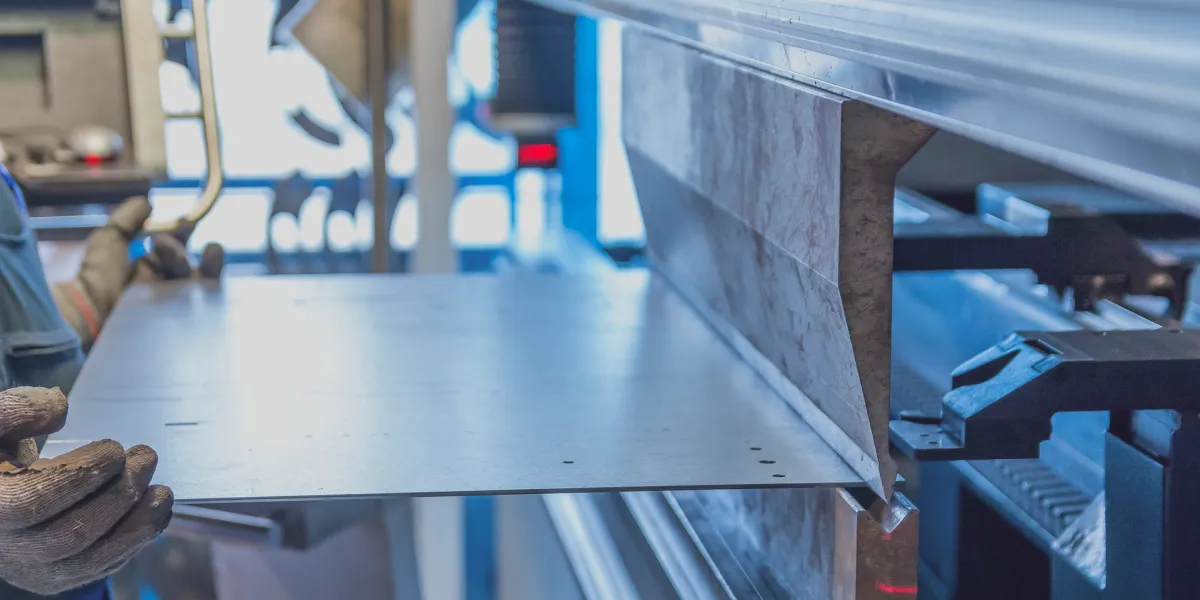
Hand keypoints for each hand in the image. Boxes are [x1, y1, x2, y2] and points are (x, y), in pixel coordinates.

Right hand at [0, 387, 171, 595]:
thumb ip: (17, 412)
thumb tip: (59, 408)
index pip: (31, 504)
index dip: (79, 477)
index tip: (114, 449)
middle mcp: (3, 548)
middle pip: (66, 536)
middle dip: (117, 496)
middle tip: (147, 458)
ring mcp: (27, 568)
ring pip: (85, 562)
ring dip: (134, 526)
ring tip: (163, 492)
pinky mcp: (51, 577)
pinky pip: (94, 570)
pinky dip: (130, 545)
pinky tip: (155, 516)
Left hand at [52, 197, 224, 349]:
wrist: (90, 307)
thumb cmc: (97, 274)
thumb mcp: (110, 237)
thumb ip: (128, 218)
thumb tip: (148, 202)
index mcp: (147, 269)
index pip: (173, 249)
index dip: (183, 234)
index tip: (188, 221)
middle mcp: (161, 287)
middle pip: (191, 267)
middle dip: (202, 251)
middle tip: (206, 241)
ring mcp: (170, 305)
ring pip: (198, 283)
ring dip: (207, 266)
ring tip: (212, 250)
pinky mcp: (178, 320)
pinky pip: (202, 303)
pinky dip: (210, 288)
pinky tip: (207, 277)